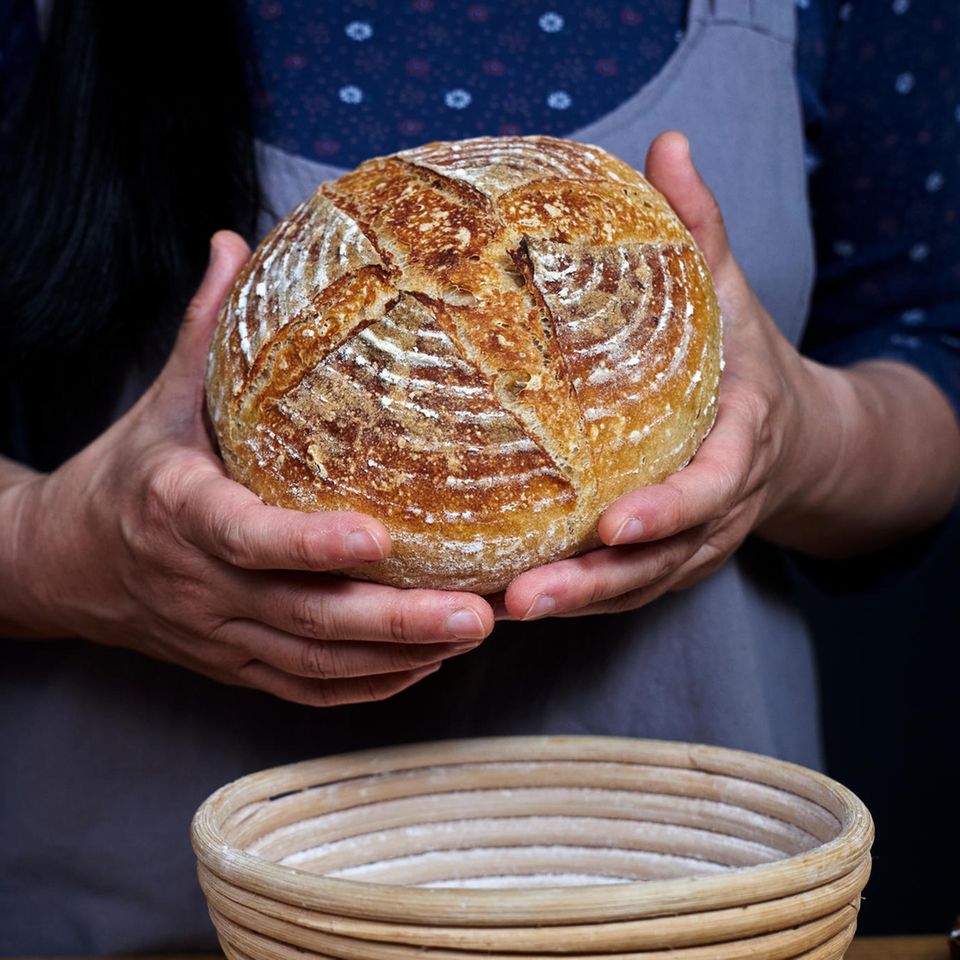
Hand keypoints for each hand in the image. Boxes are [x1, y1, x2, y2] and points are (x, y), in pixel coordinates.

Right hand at [8, 232, 492, 703]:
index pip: (245, 535)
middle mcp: (201, 585)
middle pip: (303, 617)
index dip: (308, 542)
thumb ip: (202, 332)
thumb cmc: (128, 477)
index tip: (379, 534)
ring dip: (399, 657)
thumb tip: (234, 243)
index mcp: (178, 512)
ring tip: (476, 631)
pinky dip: (369, 685)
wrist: (66, 566)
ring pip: (315, 663)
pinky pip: (307, 689)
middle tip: (479, 611)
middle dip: (395, 620)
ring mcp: (221, 636)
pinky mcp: (236, 666)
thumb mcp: (161, 401)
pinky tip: (427, 665)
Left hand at [499, 131, 823, 619]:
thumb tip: (668, 143)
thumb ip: (702, 231)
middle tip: (525, 597)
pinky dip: (572, 601)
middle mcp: (718, 509)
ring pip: (634, 590)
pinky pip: (619, 591)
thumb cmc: (748, 360)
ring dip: (571, 605)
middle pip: (660, 563)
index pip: (710, 488)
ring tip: (498, 612)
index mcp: (740, 443)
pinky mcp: (665, 560)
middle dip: (594, 584)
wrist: (793, 432)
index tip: (614, 524)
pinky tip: (505, 602)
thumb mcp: (733, 293)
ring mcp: (692, 545)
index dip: (668, 511)